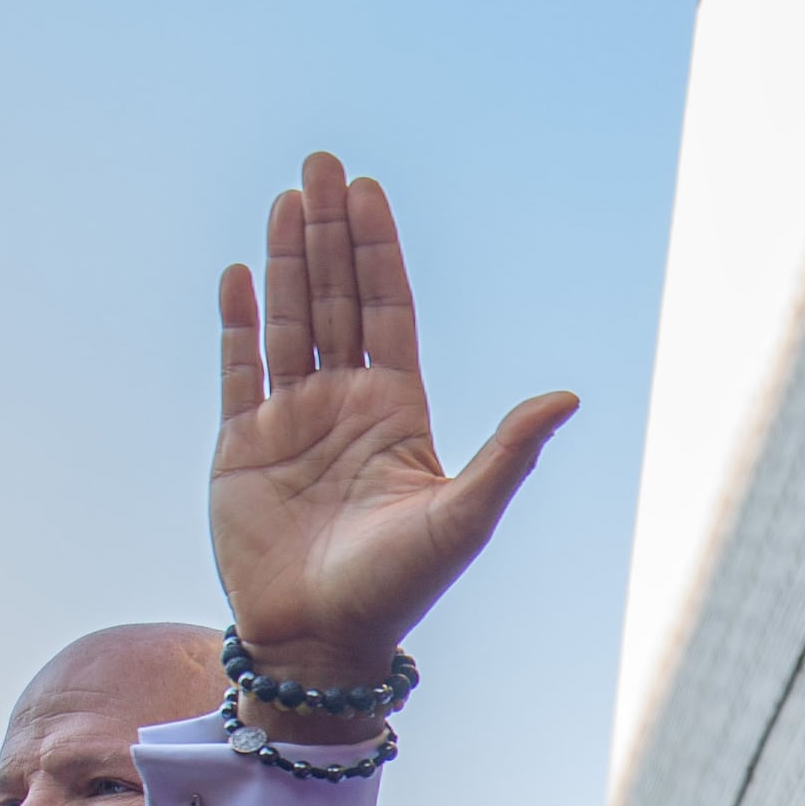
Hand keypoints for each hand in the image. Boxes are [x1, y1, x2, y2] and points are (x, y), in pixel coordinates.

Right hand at [206, 154, 575, 692]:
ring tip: (285, 199)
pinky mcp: (241, 446)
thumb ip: (510, 451)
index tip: (367, 190)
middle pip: (334, 298)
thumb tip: (568, 395)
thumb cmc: (400, 587)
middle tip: (320, 163)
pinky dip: (237, 322)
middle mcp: (344, 404)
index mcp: (397, 410)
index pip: (386, 309)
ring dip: (285, 260)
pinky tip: (240, 274)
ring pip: (288, 320)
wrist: (322, 642)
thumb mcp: (465, 515)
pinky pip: (238, 369)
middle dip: (327, 231)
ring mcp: (291, 422)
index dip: (376, 249)